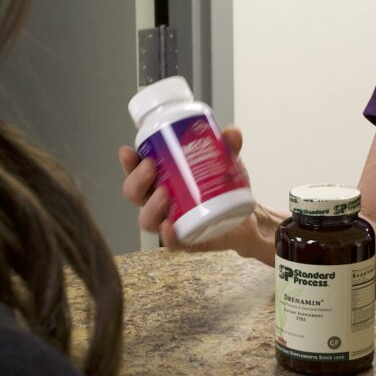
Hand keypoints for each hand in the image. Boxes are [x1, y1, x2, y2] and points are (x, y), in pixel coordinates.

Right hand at [119, 125, 268, 256]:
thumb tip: (231, 132)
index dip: (128, 163)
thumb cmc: (225, 187)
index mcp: (162, 179)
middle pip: (135, 194)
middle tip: (150, 167)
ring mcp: (171, 222)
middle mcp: (160, 201)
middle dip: (136, 181)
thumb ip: (227, 146)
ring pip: (147, 219)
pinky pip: (171, 243)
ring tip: (164, 194)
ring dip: (151, 206)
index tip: (128, 152)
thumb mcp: (227, 162)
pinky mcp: (187, 241)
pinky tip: (169, 226)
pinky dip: (168, 235)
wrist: (247, 218)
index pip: (136, 171)